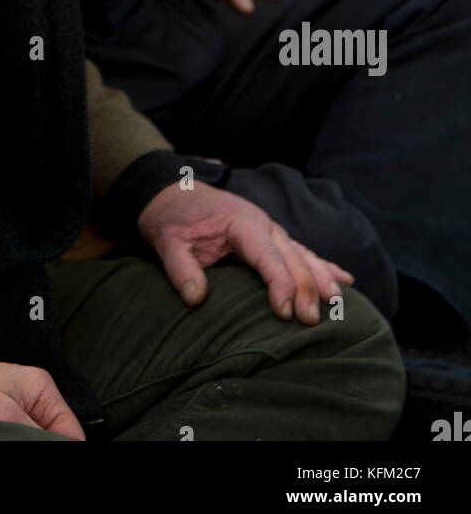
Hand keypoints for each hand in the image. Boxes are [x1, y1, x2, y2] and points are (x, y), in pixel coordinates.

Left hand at [0, 353, 84, 440]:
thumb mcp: (2, 417)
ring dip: (21, 444)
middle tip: (10, 443)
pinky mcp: (0, 419)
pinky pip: (17, 438)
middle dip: (39, 446)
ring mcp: (17, 409)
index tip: (31, 448)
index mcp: (41, 388)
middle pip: (53, 437)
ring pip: (34, 439)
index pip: (71, 432)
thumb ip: (35, 436)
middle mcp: (33, 397)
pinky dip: (10, 443)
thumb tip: (65, 445)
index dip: (62, 448)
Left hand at [138, 182, 353, 325]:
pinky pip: (302, 252)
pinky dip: (323, 266)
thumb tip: (196, 299)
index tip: (285, 314)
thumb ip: (181, 269)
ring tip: (339, 303)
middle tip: (312, 321)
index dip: (280, 285)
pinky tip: (345, 280)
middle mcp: (264, 225)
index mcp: (242, 223)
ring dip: (322, 279)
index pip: (268, 257)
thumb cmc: (174, 219)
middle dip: (306, 289)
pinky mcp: (271, 238)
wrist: (174, 192)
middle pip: (292, 259)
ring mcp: (270, 230)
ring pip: (303, 255)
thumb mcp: (168, 242)